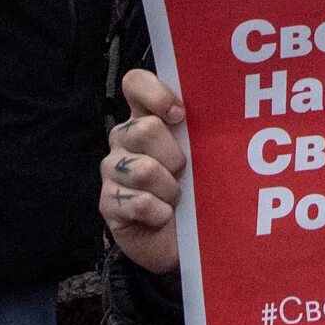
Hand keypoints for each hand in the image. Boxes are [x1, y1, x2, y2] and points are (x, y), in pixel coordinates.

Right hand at [100, 69, 187, 274]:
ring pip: (143, 169)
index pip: (135, 83)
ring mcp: (112, 170)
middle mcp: (124, 138)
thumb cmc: (196, 189)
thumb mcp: (202, 155)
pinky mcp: (108, 204)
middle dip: (174, 156)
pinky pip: (137, 202)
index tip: (180, 115)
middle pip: (145, 129)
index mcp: (146, 116)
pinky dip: (158, 212)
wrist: (185, 241)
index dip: (156, 94)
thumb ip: (199, 129)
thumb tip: (216, 106)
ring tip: (175, 198)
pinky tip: (163, 216)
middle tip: (184, 173)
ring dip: (169, 189)